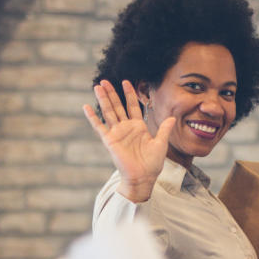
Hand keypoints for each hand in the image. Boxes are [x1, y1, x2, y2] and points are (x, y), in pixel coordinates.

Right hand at [83, 79, 174, 202]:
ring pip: (108, 112)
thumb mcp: (161, 144)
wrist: (143, 177)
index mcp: (138, 127)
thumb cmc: (152, 164)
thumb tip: (172, 118)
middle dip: (112, 93)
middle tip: (105, 80)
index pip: (132, 106)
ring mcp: (117, 133)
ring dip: (103, 99)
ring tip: (98, 86)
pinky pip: (99, 127)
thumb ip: (164, 129)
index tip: (127, 82)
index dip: (129, 94)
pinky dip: (93, 117)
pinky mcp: (109, 140)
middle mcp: (126, 128)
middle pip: (117, 106)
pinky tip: (86, 107)